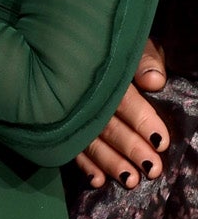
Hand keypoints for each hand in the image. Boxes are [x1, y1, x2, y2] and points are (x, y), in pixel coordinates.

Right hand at [77, 39, 170, 189]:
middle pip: (106, 125)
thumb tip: (155, 81)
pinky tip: (97, 181)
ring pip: (88, 140)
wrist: (65, 37)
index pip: (123, 100)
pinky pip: (69, 147)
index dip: (142, 120)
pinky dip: (83, 166)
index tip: (161, 141)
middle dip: (130, 148)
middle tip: (151, 169)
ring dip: (109, 162)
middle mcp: (81, 95)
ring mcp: (67, 111)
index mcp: (102, 74)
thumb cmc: (104, 42)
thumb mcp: (130, 42)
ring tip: (130, 180)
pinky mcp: (58, 123)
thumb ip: (143, 59)